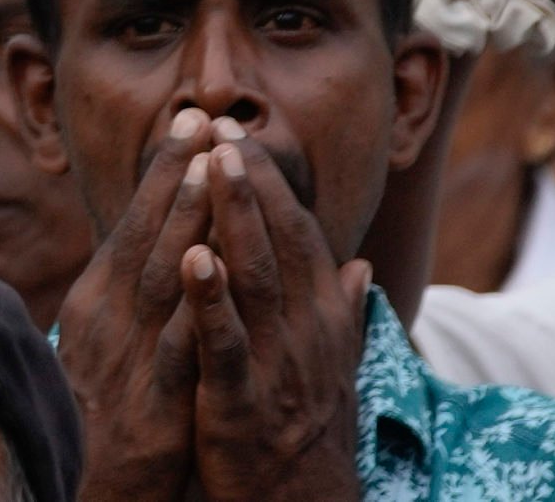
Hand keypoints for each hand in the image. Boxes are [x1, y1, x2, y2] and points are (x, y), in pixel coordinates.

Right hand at [56, 111, 218, 501]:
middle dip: (174, 175)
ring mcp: (126, 358)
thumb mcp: (113, 345)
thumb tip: (166, 249)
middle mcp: (105, 318)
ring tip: (208, 171)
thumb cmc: (102, 415)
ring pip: (160, 278)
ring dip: (183, 222)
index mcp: (99, 301)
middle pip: (144, 235)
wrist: (87, 487)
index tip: (190, 121)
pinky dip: (194, 307)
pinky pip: (177, 348)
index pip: (136, 224)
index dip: (163, 172)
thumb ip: (138, 297)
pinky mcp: (152, 404)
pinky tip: (211, 273)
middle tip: (201, 118)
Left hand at [182, 128, 371, 501]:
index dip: (272, 185)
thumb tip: (362, 265)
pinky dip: (210, 299)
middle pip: (280, 245)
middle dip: (251, 184)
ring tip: (212, 166)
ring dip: (234, 219)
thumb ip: (343, 313)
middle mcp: (307, 336)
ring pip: (256, 279)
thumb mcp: (331, 365)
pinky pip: (224, 343)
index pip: (300, 237)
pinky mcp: (239, 402)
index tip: (240, 135)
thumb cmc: (305, 426)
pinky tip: (192, 257)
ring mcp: (276, 368)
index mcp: (324, 322)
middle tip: (222, 128)